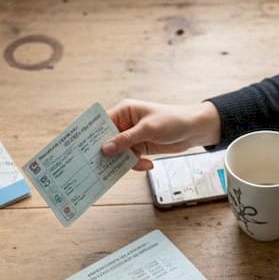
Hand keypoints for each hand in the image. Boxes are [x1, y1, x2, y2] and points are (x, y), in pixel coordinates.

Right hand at [102, 99, 221, 170]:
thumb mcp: (147, 130)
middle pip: (108, 140)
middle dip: (106, 152)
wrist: (194, 130)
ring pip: (119, 152)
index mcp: (124, 111)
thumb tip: (105, 149)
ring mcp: (133, 136)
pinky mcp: (141, 147)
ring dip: (123, 161)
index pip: (102, 123)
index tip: (83, 150)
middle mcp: (125, 123)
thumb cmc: (172, 121)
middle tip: (98, 166)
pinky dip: (137, 164)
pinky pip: (131, 159)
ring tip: (127, 168)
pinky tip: (148, 164)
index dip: (92, 136)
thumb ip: (126, 140)